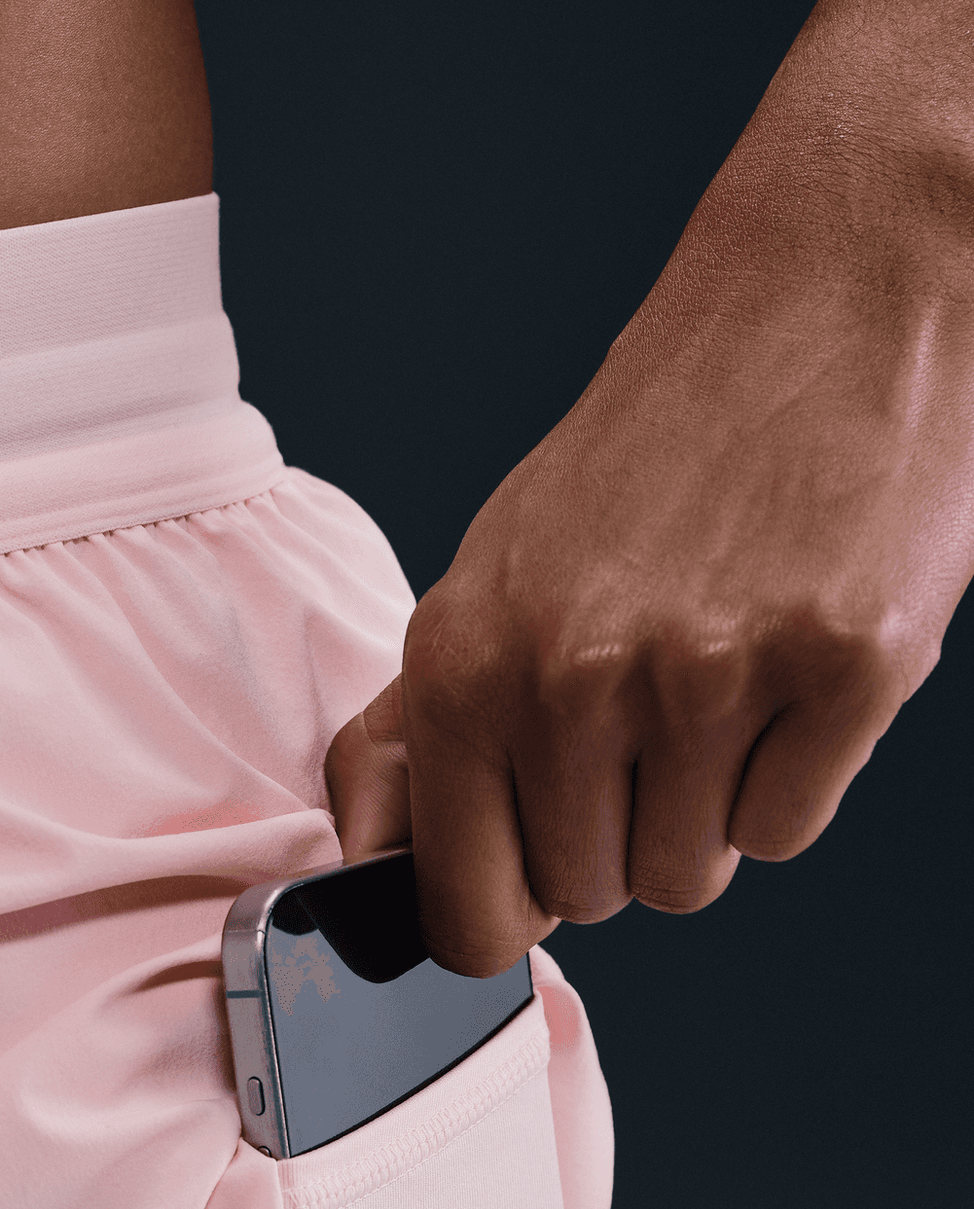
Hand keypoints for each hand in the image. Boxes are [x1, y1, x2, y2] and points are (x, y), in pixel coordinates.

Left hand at [325, 0, 973, 976]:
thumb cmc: (647, 455)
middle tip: (647, 715)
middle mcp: (572, 677)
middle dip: (617, 834)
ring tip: (715, 680)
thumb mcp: (489, 577)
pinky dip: (789, 777)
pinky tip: (783, 672)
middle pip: (593, 898)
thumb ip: (416, 730)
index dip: (506, 912)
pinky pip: (787, 830)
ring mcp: (710, 675)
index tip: (531, 879)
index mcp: (463, 662)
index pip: (466, 910)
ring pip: (692, 878)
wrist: (823, 297)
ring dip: (703, 810)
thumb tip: (366, 857)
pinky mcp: (842, 667)